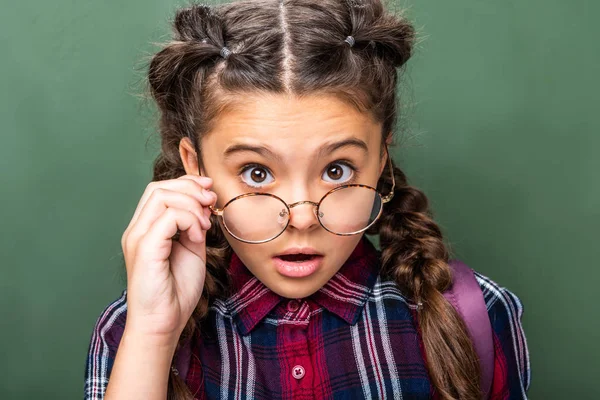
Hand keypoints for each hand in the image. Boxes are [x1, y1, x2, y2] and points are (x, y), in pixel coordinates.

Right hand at [120, 174, 216, 341]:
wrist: (163, 323)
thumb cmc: (175, 292)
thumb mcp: (192, 250)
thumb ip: (194, 226)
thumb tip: (204, 204)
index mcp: (145, 229)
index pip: (159, 190)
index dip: (186, 183)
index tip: (209, 191)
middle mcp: (136, 230)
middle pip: (158, 187)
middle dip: (190, 188)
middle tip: (211, 202)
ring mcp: (137, 238)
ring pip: (161, 196)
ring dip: (192, 204)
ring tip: (205, 226)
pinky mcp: (145, 249)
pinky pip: (168, 217)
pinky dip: (190, 221)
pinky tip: (198, 238)